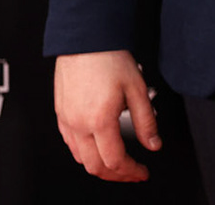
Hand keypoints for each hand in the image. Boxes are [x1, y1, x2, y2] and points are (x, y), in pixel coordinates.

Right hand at [54, 50, 160, 180]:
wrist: (85, 39)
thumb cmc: (109, 57)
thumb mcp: (137, 88)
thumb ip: (146, 121)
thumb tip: (154, 144)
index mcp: (100, 121)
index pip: (115, 161)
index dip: (131, 172)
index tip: (143, 172)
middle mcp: (79, 125)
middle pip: (95, 167)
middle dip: (116, 175)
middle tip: (133, 173)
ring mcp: (67, 120)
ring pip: (80, 158)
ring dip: (100, 166)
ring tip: (118, 163)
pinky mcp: (60, 114)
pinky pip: (70, 144)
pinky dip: (85, 154)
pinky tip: (98, 148)